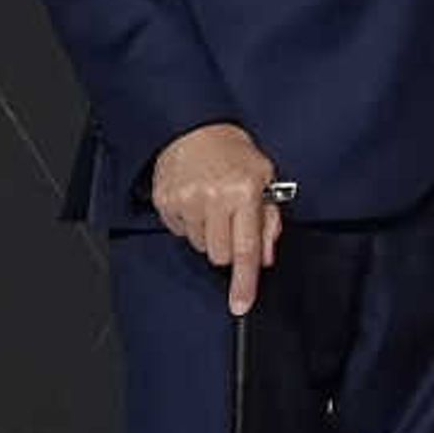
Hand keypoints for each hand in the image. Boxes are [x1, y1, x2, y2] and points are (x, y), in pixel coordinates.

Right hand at [151, 122, 286, 315]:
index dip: (244, 282)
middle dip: (228, 247)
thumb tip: (266, 258)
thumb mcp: (265, 180)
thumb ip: (268, 221)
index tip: (241, 304)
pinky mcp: (164, 201)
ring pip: (198, 247)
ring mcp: (185, 200)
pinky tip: (195, 202)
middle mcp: (213, 198)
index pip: (246, 249)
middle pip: (220, 256)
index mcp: (244, 192)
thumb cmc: (234, 154)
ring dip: (208, 234)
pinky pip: (178, 232)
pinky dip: (188, 223)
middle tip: (230, 221)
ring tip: (212, 206)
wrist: (195, 128)